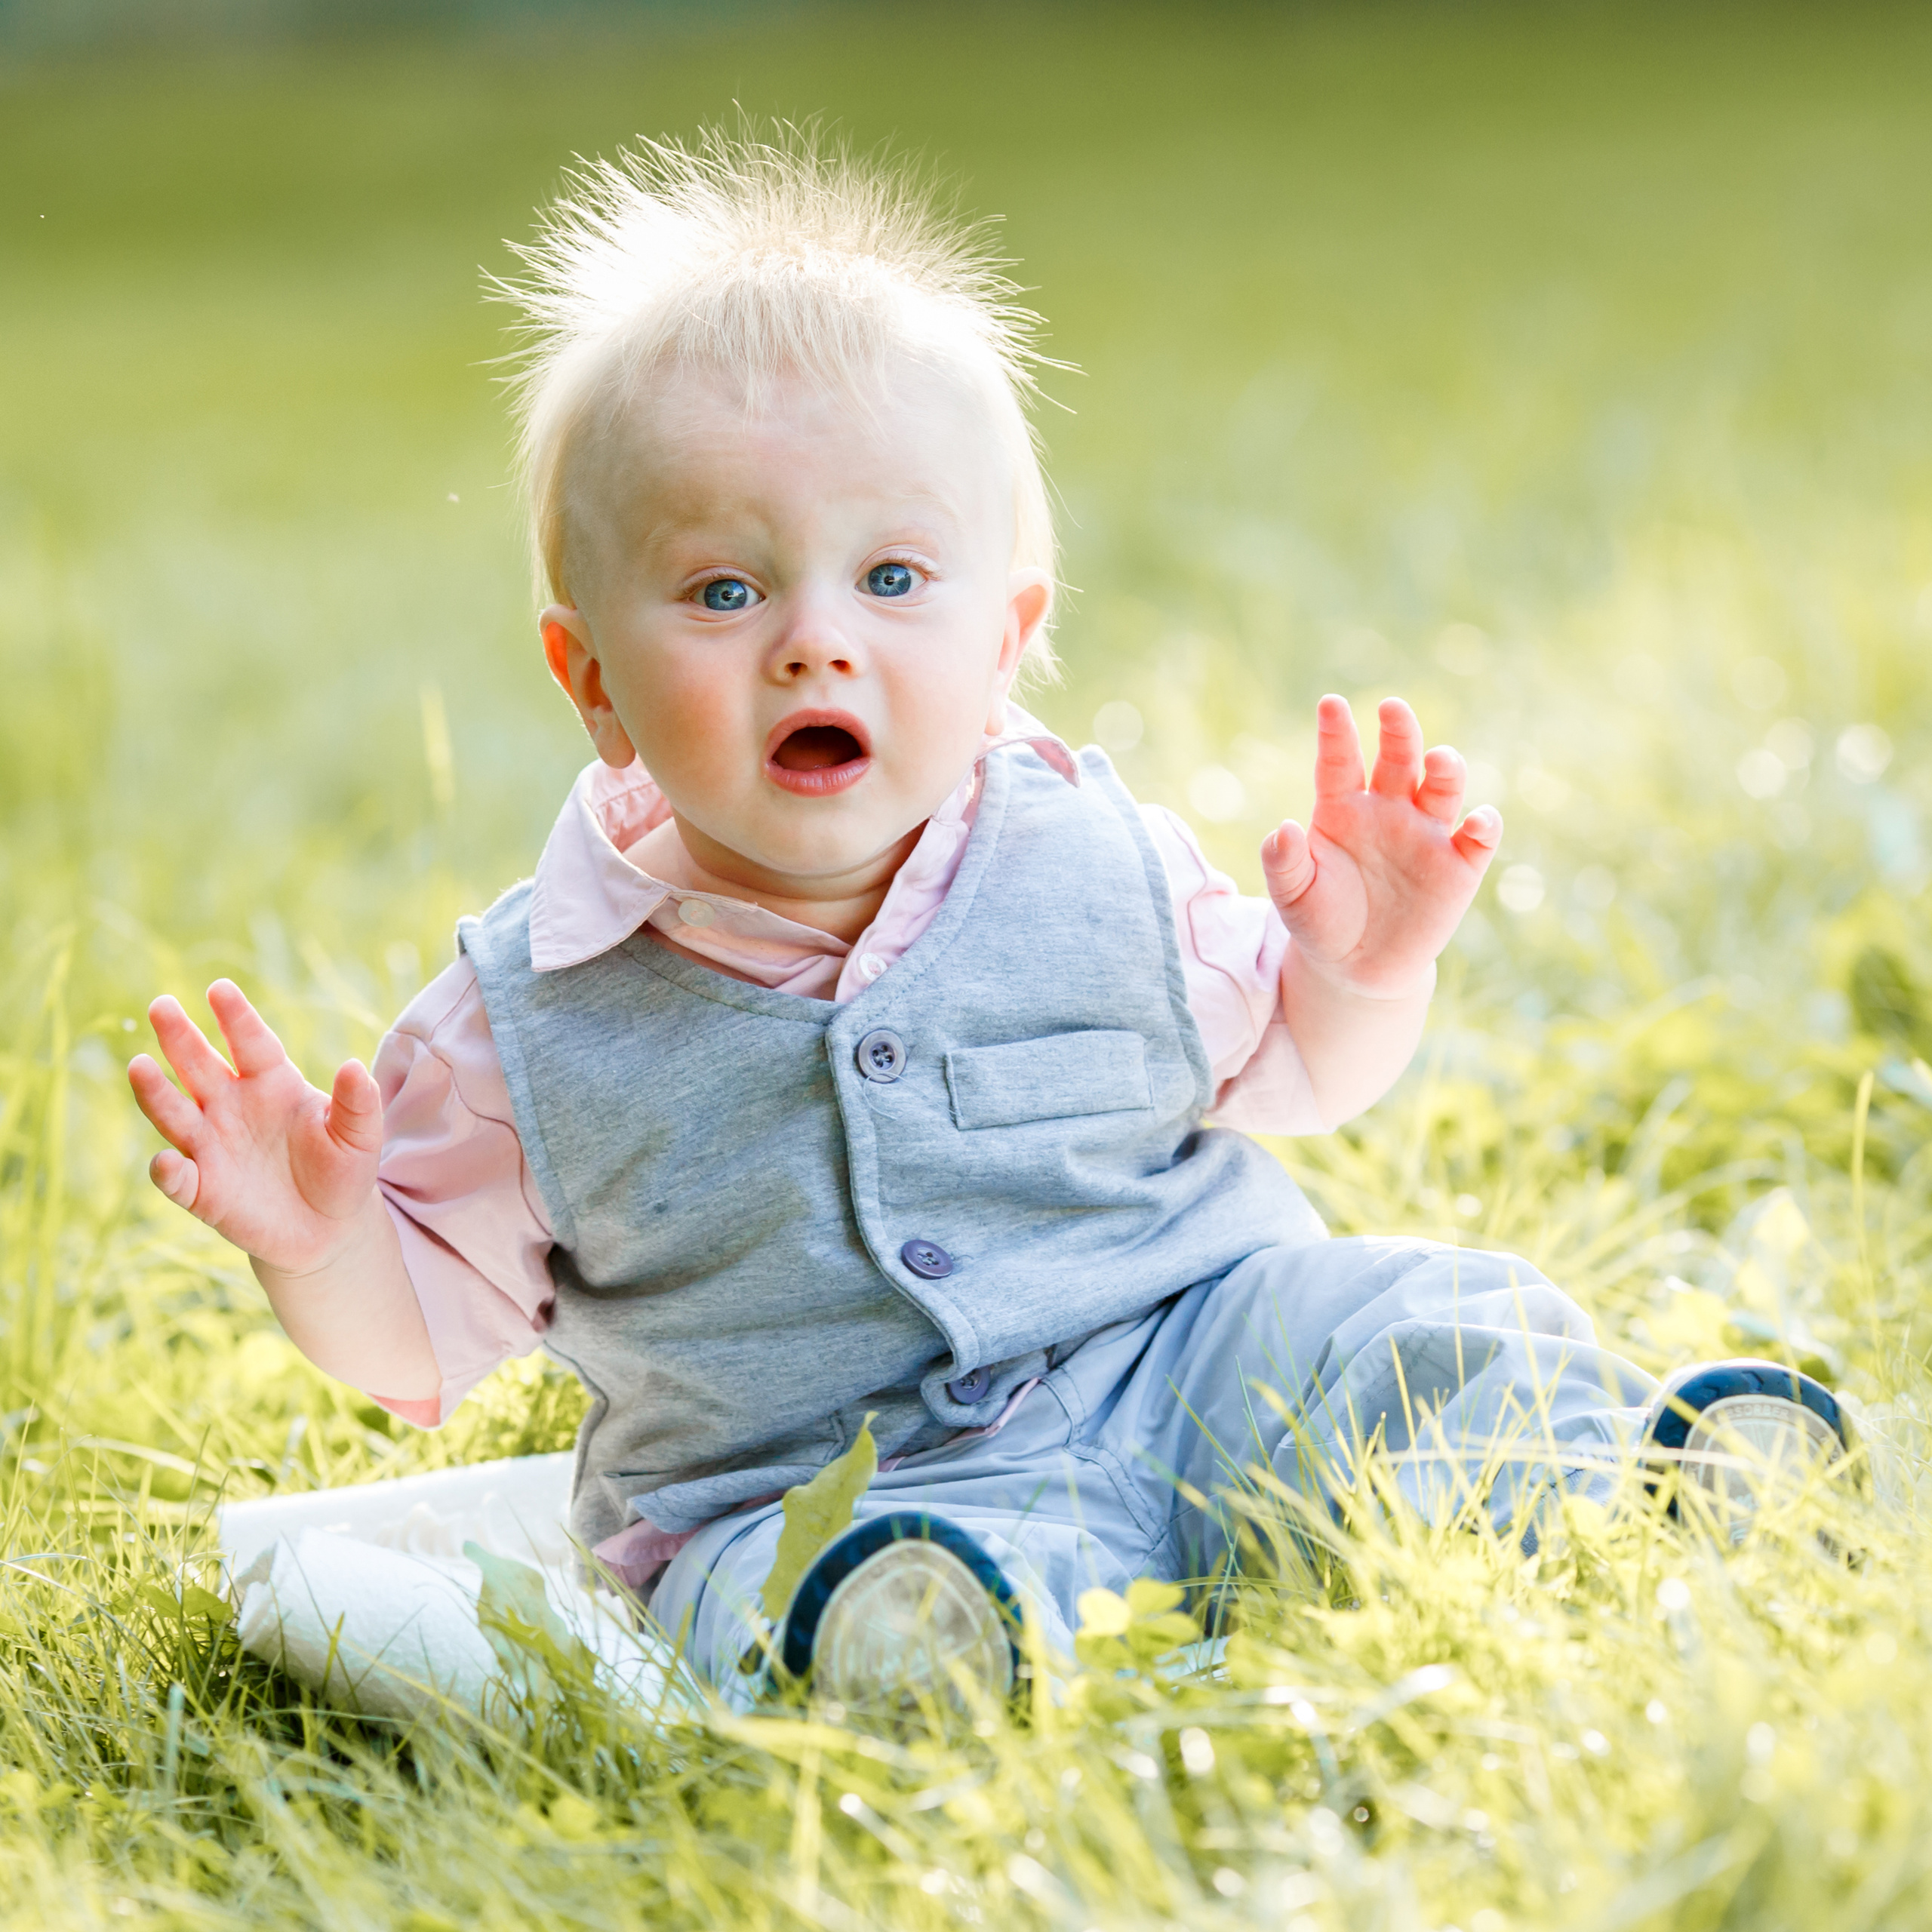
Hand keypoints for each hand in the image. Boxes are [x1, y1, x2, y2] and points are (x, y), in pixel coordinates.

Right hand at [127, 980, 382, 1274]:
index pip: (251, 1043)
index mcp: (271, 1083)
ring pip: (175, 1113)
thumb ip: (358, 1102)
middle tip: (161, 1005)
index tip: (220, 989)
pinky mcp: (202, 1190)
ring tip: (139, 1065)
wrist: (329, 1228)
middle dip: (179, 1037)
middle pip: (199, 1065)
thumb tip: (353, 1066)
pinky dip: (169, 1171)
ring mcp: (211, 1146)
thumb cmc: (342, 1169)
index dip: (236, 1018)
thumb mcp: (360, 1136)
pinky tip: (168, 1162)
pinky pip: (178, 1177)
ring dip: (155, 1092)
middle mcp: (231, 1106)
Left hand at [1263, 695, 1501, 998]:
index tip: (1330, 704)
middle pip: (1398, 759)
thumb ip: (1284, 862)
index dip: (1336, 733)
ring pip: (1441, 788)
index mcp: (1342, 807)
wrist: (1356, 968)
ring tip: (1438, 760)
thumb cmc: (1319, 920)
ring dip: (1444, 770)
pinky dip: (1483, 826)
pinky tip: (1478, 822)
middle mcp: (1388, 809)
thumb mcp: (1292, 897)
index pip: (1340, 761)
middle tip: (1391, 708)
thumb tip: (1285, 829)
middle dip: (1398, 732)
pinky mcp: (1459, 866)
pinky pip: (1478, 839)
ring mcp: (1426, 834)